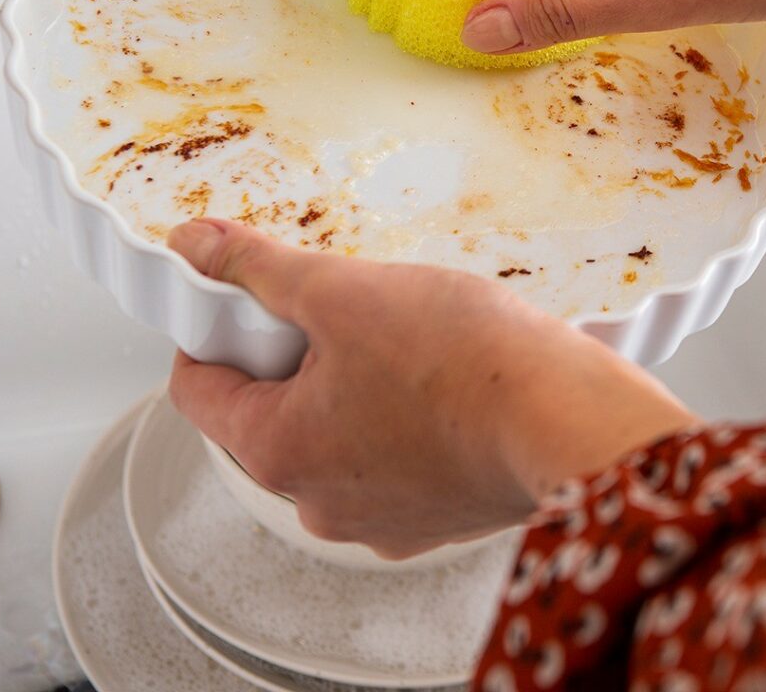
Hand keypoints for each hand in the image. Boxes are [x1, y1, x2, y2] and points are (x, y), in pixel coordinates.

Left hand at [168, 219, 696, 556]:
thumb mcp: (343, 291)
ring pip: (333, 440)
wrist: (569, 418)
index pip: (199, 390)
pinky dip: (397, 424)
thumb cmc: (465, 363)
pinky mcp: (435, 519)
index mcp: (280, 452)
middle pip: (269, 416)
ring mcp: (381, 519)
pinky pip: (389, 463)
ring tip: (402, 347)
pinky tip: (438, 386)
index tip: (241, 299)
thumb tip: (196, 246)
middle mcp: (320, 504)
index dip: (212, 330)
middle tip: (339, 313)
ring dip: (347, 392)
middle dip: (291, 359)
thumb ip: (259, 268)